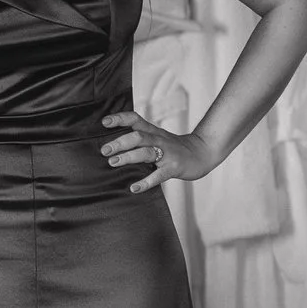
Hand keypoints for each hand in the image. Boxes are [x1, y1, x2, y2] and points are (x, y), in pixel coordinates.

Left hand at [102, 111, 218, 193]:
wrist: (202, 154)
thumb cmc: (175, 148)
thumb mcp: (158, 138)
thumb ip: (139, 139)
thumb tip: (112, 146)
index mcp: (153, 131)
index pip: (135, 119)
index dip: (120, 119)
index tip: (105, 122)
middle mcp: (159, 140)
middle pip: (138, 136)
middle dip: (120, 142)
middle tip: (104, 150)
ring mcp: (167, 154)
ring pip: (146, 152)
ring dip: (129, 157)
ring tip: (113, 162)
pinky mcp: (174, 168)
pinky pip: (158, 175)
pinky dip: (145, 182)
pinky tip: (134, 188)